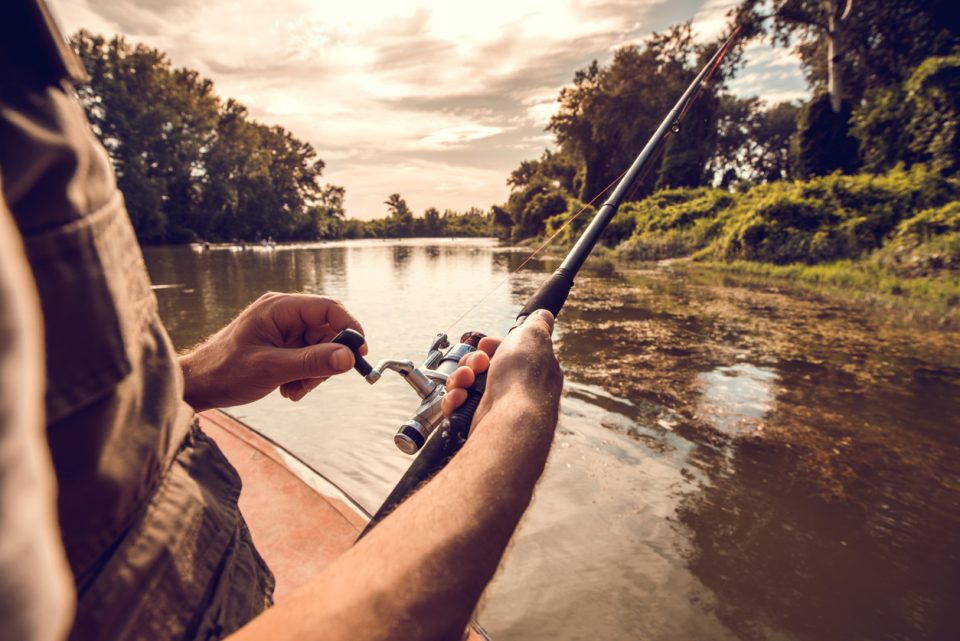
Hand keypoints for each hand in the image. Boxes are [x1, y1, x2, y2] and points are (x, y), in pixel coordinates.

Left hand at [179, 292, 366, 410]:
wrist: (198, 385)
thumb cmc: (225, 371)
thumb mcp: (272, 368)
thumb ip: (312, 362)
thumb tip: (349, 358)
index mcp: (280, 308)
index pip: (328, 308)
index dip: (349, 328)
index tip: (360, 353)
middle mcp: (284, 314)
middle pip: (327, 332)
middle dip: (325, 361)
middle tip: (312, 382)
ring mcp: (283, 330)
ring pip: (320, 349)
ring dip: (313, 373)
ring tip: (292, 389)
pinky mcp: (281, 346)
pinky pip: (308, 358)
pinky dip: (304, 376)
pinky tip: (287, 388)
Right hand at [441, 309, 561, 432]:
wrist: (509, 421)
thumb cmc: (523, 379)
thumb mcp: (533, 337)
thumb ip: (537, 325)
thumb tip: (544, 315)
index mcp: (532, 370)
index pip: (508, 354)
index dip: (493, 347)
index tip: (486, 346)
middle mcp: (515, 390)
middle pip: (482, 367)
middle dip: (472, 361)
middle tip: (477, 363)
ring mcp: (497, 408)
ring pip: (467, 384)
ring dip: (460, 377)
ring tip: (466, 381)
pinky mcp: (478, 423)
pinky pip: (458, 405)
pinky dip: (454, 399)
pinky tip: (460, 398)